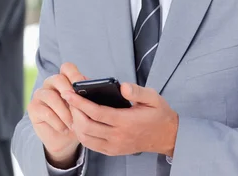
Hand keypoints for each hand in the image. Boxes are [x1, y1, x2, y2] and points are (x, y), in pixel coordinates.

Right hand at [27, 63, 86, 167]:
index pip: (67, 68)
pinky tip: (64, 129)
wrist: (64, 139)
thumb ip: (88, 99)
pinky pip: (45, 112)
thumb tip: (96, 94)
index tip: (83, 86)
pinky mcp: (33, 107)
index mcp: (64, 80)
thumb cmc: (77, 120)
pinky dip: (58, 122)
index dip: (75, 75)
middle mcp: (50, 84)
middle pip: (58, 79)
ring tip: (73, 124)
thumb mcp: (85, 109)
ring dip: (65, 112)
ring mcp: (40, 94)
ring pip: (51, 96)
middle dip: (69, 93)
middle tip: (78, 107)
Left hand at [61, 82, 178, 156]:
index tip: (68, 92)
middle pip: (86, 126)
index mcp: (126, 121)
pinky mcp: (113, 151)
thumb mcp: (153, 98)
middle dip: (73, 111)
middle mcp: (118, 136)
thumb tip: (122, 86)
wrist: (168, 136)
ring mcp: (115, 146)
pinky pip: (91, 146)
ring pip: (86, 138)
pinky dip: (81, 135)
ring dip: (75, 123)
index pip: (96, 112)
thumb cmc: (158, 114)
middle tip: (68, 99)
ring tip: (72, 109)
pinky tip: (79, 123)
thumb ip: (137, 91)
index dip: (79, 102)